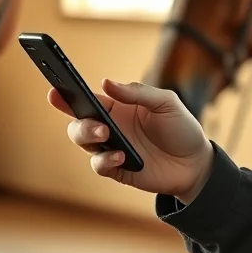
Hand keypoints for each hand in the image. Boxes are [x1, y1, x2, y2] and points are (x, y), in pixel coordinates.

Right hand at [47, 79, 213, 202]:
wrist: (196, 163)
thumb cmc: (181, 128)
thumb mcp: (166, 102)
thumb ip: (137, 92)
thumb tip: (105, 83)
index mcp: (117, 107)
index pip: (86, 99)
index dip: (67, 95)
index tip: (54, 91)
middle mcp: (110, 127)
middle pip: (78, 123)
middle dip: (80, 122)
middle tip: (98, 124)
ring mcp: (111, 149)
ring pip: (83, 143)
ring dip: (89, 138)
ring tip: (106, 135)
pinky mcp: (117, 170)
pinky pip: (100, 165)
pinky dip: (105, 160)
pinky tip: (121, 156)